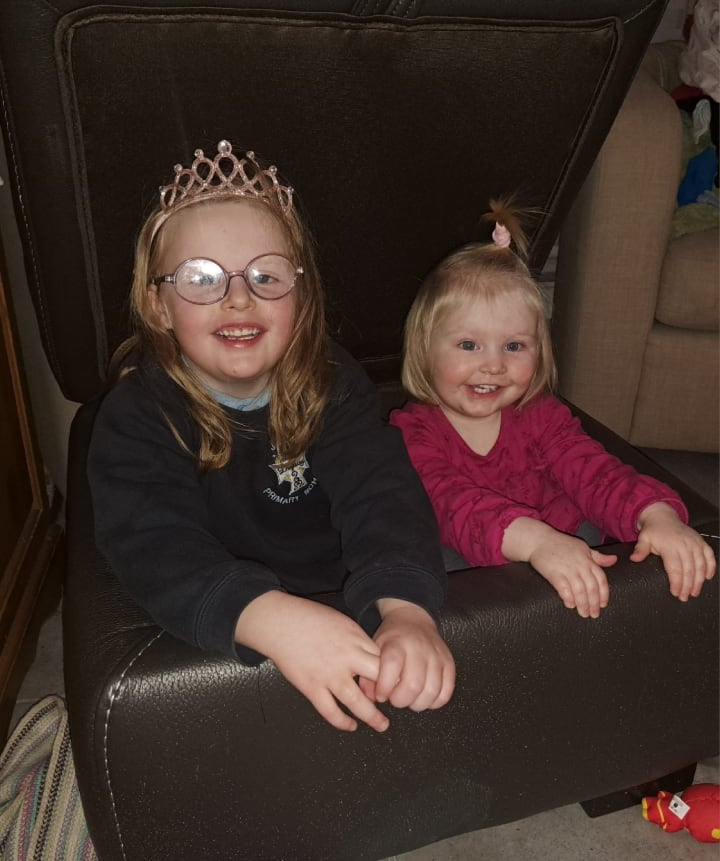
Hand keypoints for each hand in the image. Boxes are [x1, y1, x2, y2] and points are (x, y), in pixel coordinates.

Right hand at [234, 591, 388, 732]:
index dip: (394, 673)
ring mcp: (329, 674)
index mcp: (356, 639)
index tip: (399, 682)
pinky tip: (350, 725)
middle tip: (396, 703)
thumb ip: (358, 640)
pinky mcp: (311, 687)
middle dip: (390, 693)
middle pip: (379, 680)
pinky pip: (330, 711)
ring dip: (373, 716)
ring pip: (358, 702)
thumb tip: (371, 657)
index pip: (385, 660)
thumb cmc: (309, 619)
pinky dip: (342, 722)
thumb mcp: (342, 622)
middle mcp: (346, 657)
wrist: (280, 623)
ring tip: (382, 725)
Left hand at [358, 599, 454, 710]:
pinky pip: (446, 691)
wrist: (413, 621)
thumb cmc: (392, 640)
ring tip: (409, 699)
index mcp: (397, 643)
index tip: (381, 694)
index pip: (392, 666)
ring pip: (431, 690)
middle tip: (395, 699)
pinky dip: (435, 701)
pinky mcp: (449, 663)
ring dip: (418, 703)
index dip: (385, 687)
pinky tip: (424, 697)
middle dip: (401, 700)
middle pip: (413, 684)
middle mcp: (418, 648)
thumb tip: (370, 698)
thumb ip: (368, 675)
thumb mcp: (373, 649)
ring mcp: (436, 655)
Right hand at [503, 517, 615, 617]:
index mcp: (588, 559)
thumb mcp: (582, 547)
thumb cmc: (560, 544)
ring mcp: (567, 569)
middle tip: (593, 614)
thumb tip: (614, 559)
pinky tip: (570, 605)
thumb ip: (598, 556)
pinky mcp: (554, 573)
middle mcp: (579, 565)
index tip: (603, 605)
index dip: (604, 594)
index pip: (601, 579)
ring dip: (583, 604)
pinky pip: (564, 588)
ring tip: (583, 613)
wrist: (538, 539)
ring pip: (580, 590)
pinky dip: (568, 598)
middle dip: (594, 603)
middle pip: (591, 587)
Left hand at [632, 503, 716, 600]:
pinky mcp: (701, 542)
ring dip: (699, 581)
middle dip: (687, 586)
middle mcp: (684, 544)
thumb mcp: (644, 538)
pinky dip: (710, 567)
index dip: (676, 582)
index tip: (675, 593)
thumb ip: (640, 550)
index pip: (675, 568)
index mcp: (670, 545)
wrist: (663, 517)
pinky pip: (709, 556)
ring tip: (694, 592)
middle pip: (689, 570)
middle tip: (684, 597)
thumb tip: (634, 559)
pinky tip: (707, 577)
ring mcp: (694, 543)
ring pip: (700, 565)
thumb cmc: (654, 531)